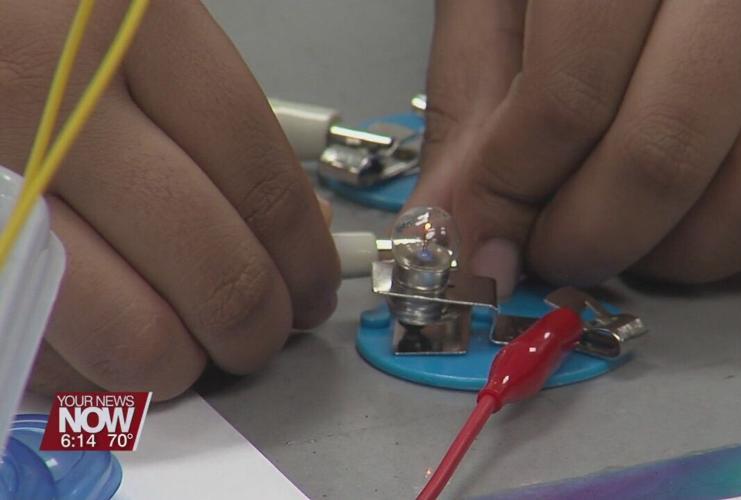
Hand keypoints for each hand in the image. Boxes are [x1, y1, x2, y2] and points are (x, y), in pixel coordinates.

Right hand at [0, 1, 339, 399]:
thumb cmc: (42, 28)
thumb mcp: (136, 33)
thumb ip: (218, 125)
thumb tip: (307, 227)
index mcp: (132, 27)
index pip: (260, 178)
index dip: (305, 256)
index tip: (315, 287)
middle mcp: (56, 102)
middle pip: (214, 268)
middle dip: (258, 325)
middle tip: (263, 330)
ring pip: (132, 335)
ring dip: (181, 361)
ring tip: (188, 344)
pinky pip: (46, 348)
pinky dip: (94, 365)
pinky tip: (109, 329)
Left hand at [411, 0, 740, 295]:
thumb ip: (476, 95)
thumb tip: (451, 225)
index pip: (569, 100)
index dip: (511, 193)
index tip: (483, 235)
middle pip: (667, 159)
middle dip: (588, 239)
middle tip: (555, 248)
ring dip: (681, 253)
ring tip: (634, 234)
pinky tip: (729, 200)